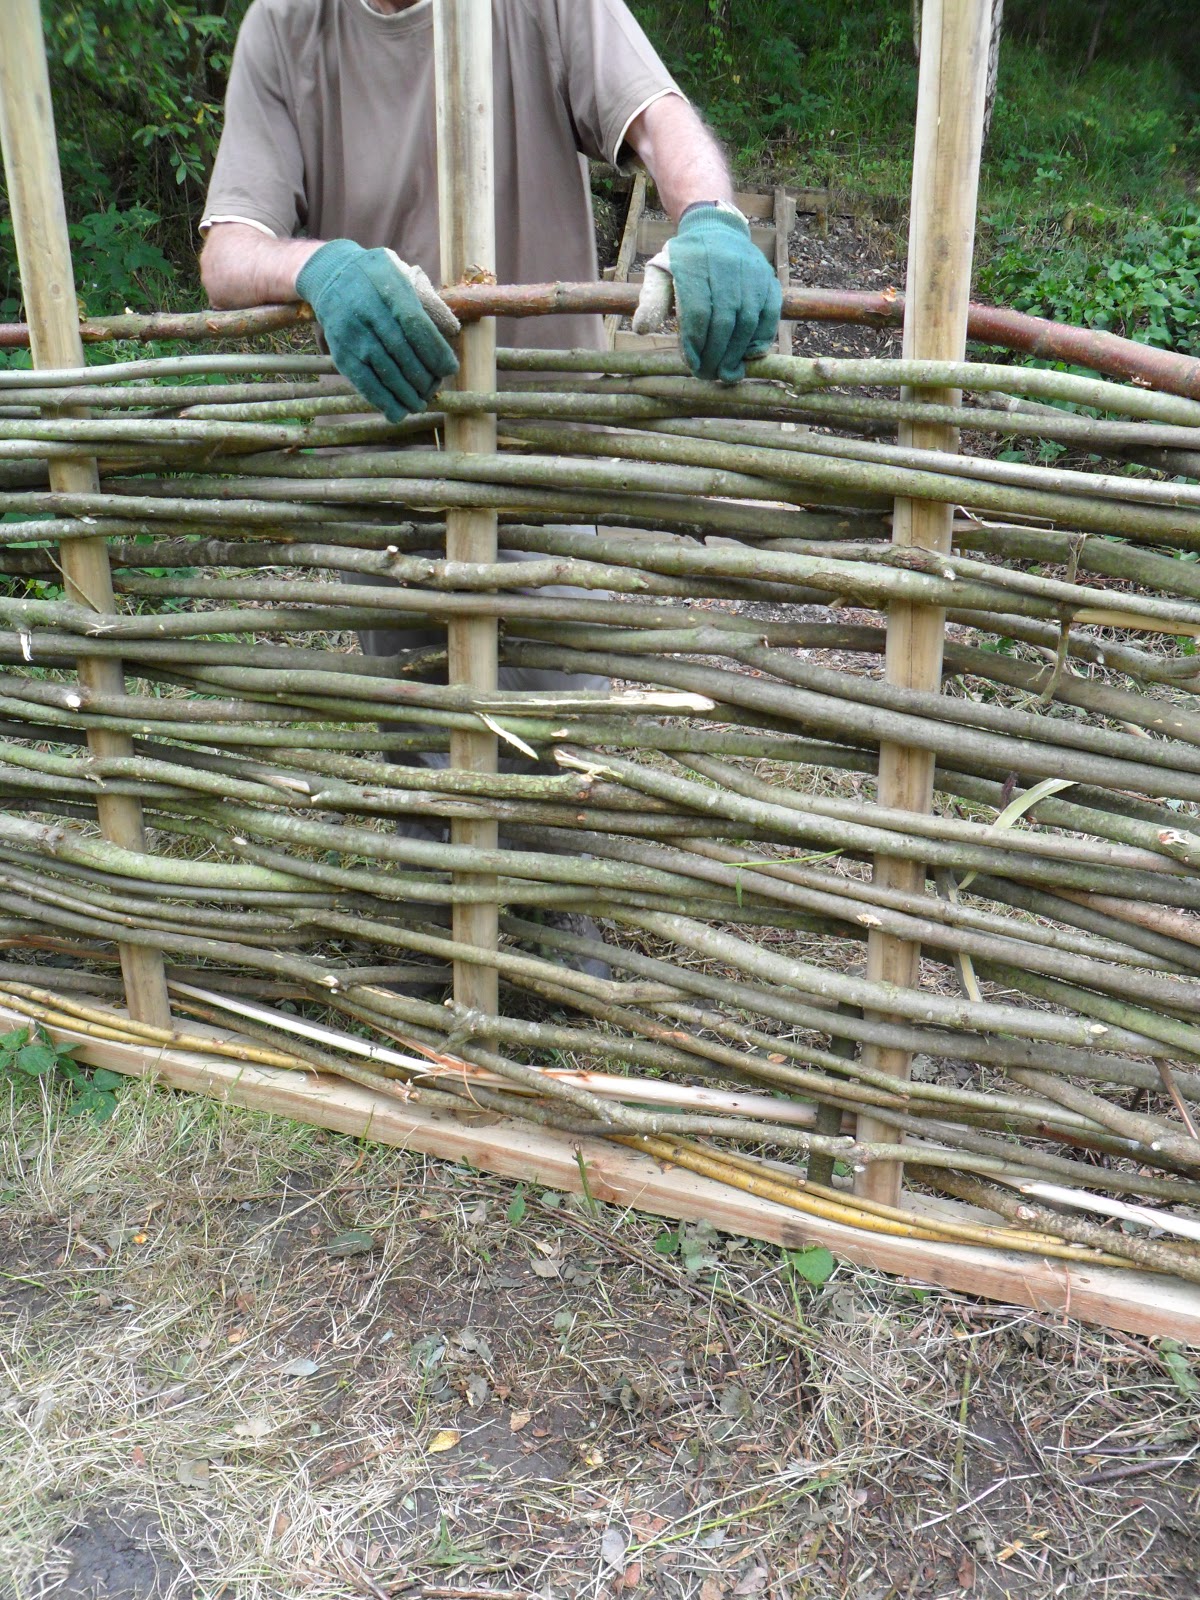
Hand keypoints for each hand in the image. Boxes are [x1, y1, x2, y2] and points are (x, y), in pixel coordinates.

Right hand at [295, 239, 459, 421]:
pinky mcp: (341, 352)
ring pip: (384, 371)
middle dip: (423, 377)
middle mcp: (368, 312)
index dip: (435, 351)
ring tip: (420, 405)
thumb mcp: (400, 276)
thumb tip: (453, 331)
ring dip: (406, 394)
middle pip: (402, 352)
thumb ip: (425, 302)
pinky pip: (364, 382)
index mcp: (388, 289)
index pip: (416, 325)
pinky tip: (397, 413)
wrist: (330, 274)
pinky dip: (382, 400)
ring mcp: (352, 334)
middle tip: (434, 390)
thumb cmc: (376, 279)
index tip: (450, 369)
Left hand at [632, 202, 781, 381]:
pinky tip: (748, 356)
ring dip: (736, 353)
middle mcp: (726, 266)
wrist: (715, 230)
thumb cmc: (685, 261)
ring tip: (725, 371)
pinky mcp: (768, 281)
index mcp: (695, 264)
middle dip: (715, 354)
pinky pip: (769, 315)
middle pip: (723, 321)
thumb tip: (641, 329)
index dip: (695, 344)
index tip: (692, 365)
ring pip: (746, 321)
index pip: (697, 313)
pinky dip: (760, 339)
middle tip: (708, 374)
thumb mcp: (661, 273)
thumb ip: (651, 300)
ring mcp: (751, 273)